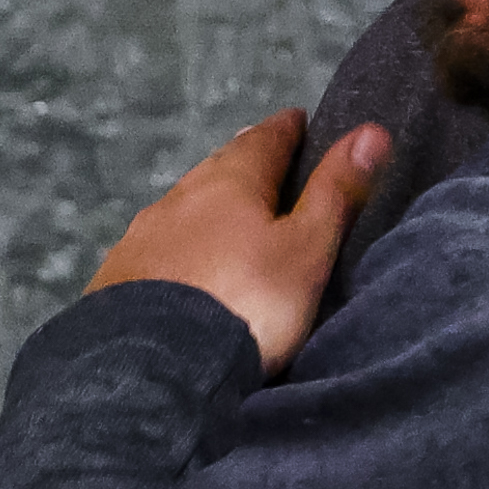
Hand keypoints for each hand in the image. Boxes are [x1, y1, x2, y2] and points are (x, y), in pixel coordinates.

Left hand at [88, 110, 389, 377]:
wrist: (154, 366)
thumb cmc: (247, 303)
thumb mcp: (307, 250)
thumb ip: (336, 192)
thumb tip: (372, 131)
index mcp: (230, 181)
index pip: (265, 139)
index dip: (288, 129)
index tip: (300, 122)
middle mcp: (180, 196)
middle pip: (219, 167)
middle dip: (245, 164)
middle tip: (267, 167)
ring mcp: (142, 235)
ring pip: (184, 206)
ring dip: (208, 206)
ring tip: (228, 219)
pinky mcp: (116, 276)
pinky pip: (158, 246)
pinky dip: (179, 245)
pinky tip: (182, 266)